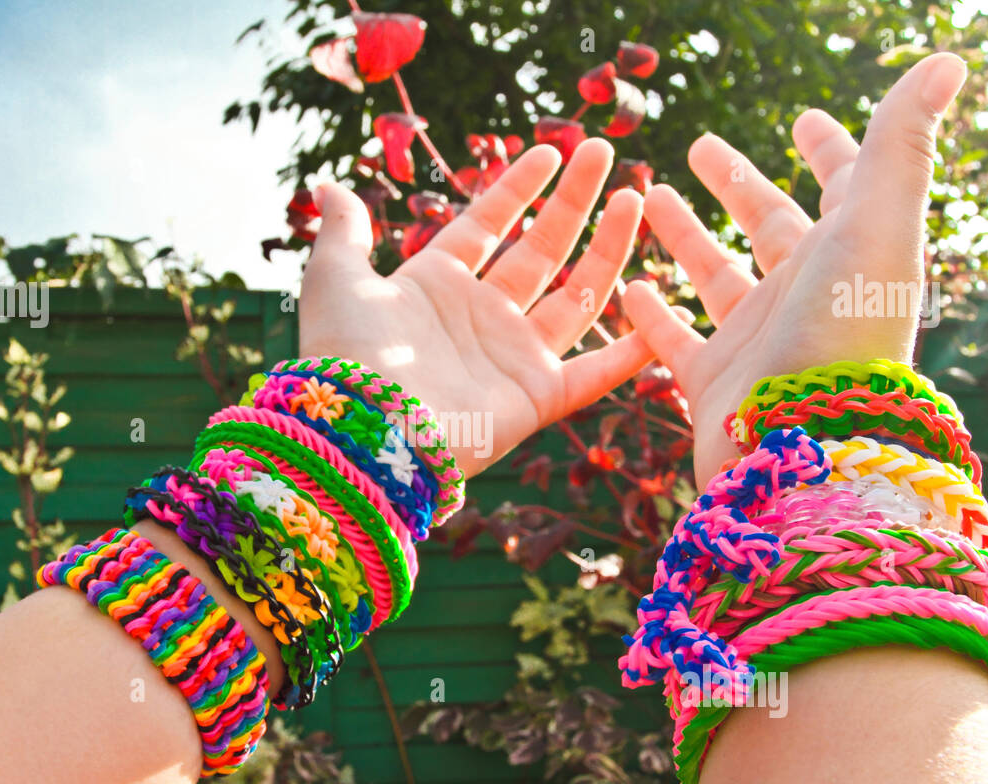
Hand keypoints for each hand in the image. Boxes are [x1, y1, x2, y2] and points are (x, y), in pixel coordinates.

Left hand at [299, 138, 656, 478]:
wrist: (368, 430)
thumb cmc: (347, 353)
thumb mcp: (336, 277)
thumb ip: (344, 231)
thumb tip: (328, 187)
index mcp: (435, 284)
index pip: (486, 225)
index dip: (517, 188)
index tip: (551, 150)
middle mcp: (480, 317)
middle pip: (540, 250)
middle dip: (574, 203)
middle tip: (606, 154)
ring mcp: (512, 357)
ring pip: (575, 295)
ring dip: (609, 250)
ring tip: (637, 199)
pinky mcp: (537, 398)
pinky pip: (594, 372)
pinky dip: (629, 351)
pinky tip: (659, 314)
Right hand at [624, 52, 968, 486]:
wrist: (806, 447)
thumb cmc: (845, 331)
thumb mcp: (877, 224)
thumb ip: (900, 145)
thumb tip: (946, 62)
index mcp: (849, 252)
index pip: (844, 187)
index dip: (830, 149)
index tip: (803, 119)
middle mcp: (806, 294)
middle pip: (769, 226)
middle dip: (738, 185)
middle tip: (699, 147)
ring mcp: (759, 339)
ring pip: (715, 276)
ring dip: (685, 236)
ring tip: (647, 197)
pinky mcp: (715, 382)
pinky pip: (675, 340)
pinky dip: (651, 314)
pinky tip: (626, 286)